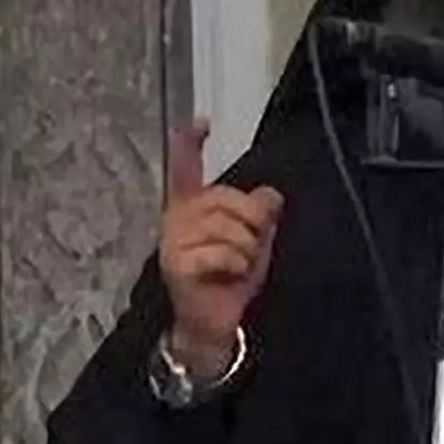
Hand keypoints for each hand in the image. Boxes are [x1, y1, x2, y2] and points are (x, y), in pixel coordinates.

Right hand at [157, 118, 283, 377]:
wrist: (215, 322)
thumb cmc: (231, 279)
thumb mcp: (255, 242)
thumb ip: (261, 216)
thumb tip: (272, 194)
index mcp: (192, 206)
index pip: (186, 168)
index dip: (190, 143)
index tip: (200, 122)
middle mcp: (176, 217)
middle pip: (226, 197)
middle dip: (253, 221)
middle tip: (251, 247)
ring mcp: (172, 240)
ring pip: (227, 226)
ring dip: (247, 249)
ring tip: (238, 266)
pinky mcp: (176, 263)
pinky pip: (221, 252)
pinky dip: (236, 265)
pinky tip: (229, 275)